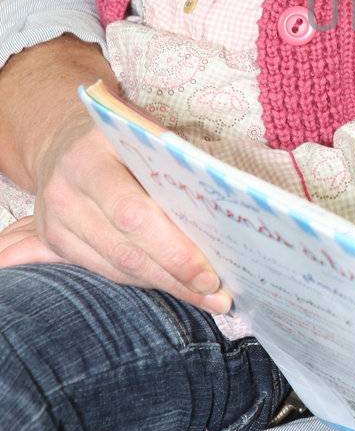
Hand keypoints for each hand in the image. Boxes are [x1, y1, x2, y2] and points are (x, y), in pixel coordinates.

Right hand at [0, 37, 228, 311]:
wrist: (63, 144)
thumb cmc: (122, 138)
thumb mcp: (146, 133)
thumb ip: (176, 164)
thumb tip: (225, 204)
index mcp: (89, 157)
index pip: (132, 213)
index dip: (173, 248)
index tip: (210, 270)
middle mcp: (64, 192)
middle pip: (125, 249)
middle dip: (175, 274)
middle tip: (217, 292)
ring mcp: (53, 222)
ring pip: (116, 268)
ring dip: (165, 285)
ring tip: (207, 296)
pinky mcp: (54, 244)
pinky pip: (104, 272)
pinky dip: (144, 282)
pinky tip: (177, 286)